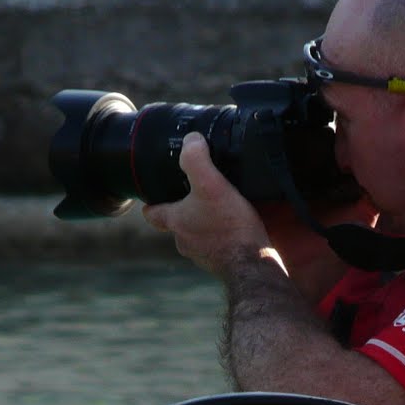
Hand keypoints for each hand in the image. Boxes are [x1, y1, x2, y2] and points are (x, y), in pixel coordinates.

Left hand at [144, 133, 275, 278]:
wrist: (253, 264)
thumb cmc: (230, 227)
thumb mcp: (211, 184)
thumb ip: (196, 159)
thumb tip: (191, 140)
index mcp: (176, 221)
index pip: (152, 212)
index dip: (152, 203)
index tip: (154, 196)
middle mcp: (185, 241)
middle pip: (177, 223)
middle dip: (186, 210)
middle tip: (199, 196)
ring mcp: (203, 255)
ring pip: (198, 236)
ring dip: (207, 225)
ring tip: (223, 211)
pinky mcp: (222, 263)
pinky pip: (218, 247)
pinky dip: (224, 238)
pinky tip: (237, 229)